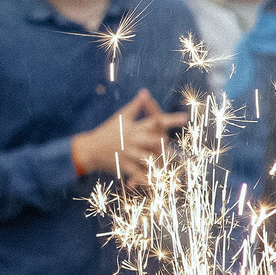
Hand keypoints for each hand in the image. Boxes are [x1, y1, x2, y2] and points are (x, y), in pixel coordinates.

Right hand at [74, 90, 189, 185]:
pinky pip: (136, 173)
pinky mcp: (124, 165)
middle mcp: (132, 140)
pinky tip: (155, 183)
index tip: (185, 118)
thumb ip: (135, 106)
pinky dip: (145, 179)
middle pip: (151, 141)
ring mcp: (128, 153)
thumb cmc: (108, 131)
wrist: (90, 148)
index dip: (170, 119)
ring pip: (146, 159)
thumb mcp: (121, 117)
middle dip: (163, 143)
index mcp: (134, 127)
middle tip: (175, 145)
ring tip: (170, 166)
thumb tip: (145, 92)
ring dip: (158, 162)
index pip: (154, 120)